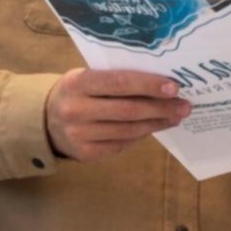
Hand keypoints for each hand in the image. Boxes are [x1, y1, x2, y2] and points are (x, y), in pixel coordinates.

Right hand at [44, 68, 189, 161]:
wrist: (45, 120)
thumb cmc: (77, 92)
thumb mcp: (87, 77)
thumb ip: (116, 78)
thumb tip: (161, 83)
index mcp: (77, 83)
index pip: (119, 83)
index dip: (149, 85)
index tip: (174, 87)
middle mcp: (76, 110)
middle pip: (129, 110)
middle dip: (161, 108)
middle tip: (184, 105)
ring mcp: (80, 135)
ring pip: (129, 130)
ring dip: (157, 123)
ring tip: (176, 116)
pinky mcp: (86, 153)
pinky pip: (123, 143)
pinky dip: (142, 135)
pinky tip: (156, 126)